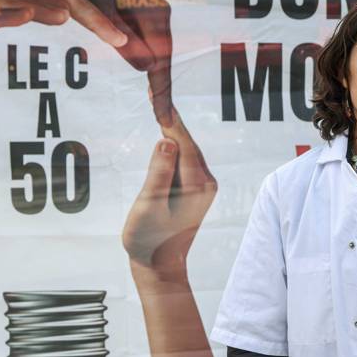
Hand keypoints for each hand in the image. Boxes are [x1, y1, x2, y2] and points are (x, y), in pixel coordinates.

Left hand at [0, 0, 126, 47]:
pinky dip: (77, 15)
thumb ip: (31, 9)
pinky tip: (87, 28)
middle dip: (100, 21)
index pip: (74, 1)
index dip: (98, 22)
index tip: (118, 40)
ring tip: (113, 39)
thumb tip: (66, 16)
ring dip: (91, 19)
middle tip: (124, 43)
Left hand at [46, 0, 172, 127]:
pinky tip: (150, 88)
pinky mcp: (146, 21)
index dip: (162, 91)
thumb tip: (148, 68)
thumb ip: (122, 38)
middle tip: (164, 119)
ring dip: (158, 83)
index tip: (164, 116)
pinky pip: (151, 50)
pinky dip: (151, 70)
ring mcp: (155, 17)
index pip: (161, 60)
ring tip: (160, 110)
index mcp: (155, 13)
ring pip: (160, 57)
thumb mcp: (99, 11)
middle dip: (163, 90)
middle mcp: (160, 14)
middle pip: (165, 60)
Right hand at [122, 110, 215, 272]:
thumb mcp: (149, 205)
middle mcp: (206, 182)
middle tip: (155, 90)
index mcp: (197, 185)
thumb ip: (158, 173)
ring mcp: (203, 185)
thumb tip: (166, 141)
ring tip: (158, 103)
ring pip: (185, 149)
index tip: (157, 95)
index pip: (182, 142)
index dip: (169, 117)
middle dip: (171, 118)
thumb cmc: (149, 239)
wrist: (159, 265)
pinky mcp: (195, 188)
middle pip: (186, 142)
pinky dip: (173, 144)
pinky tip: (165, 130)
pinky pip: (184, 160)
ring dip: (172, 129)